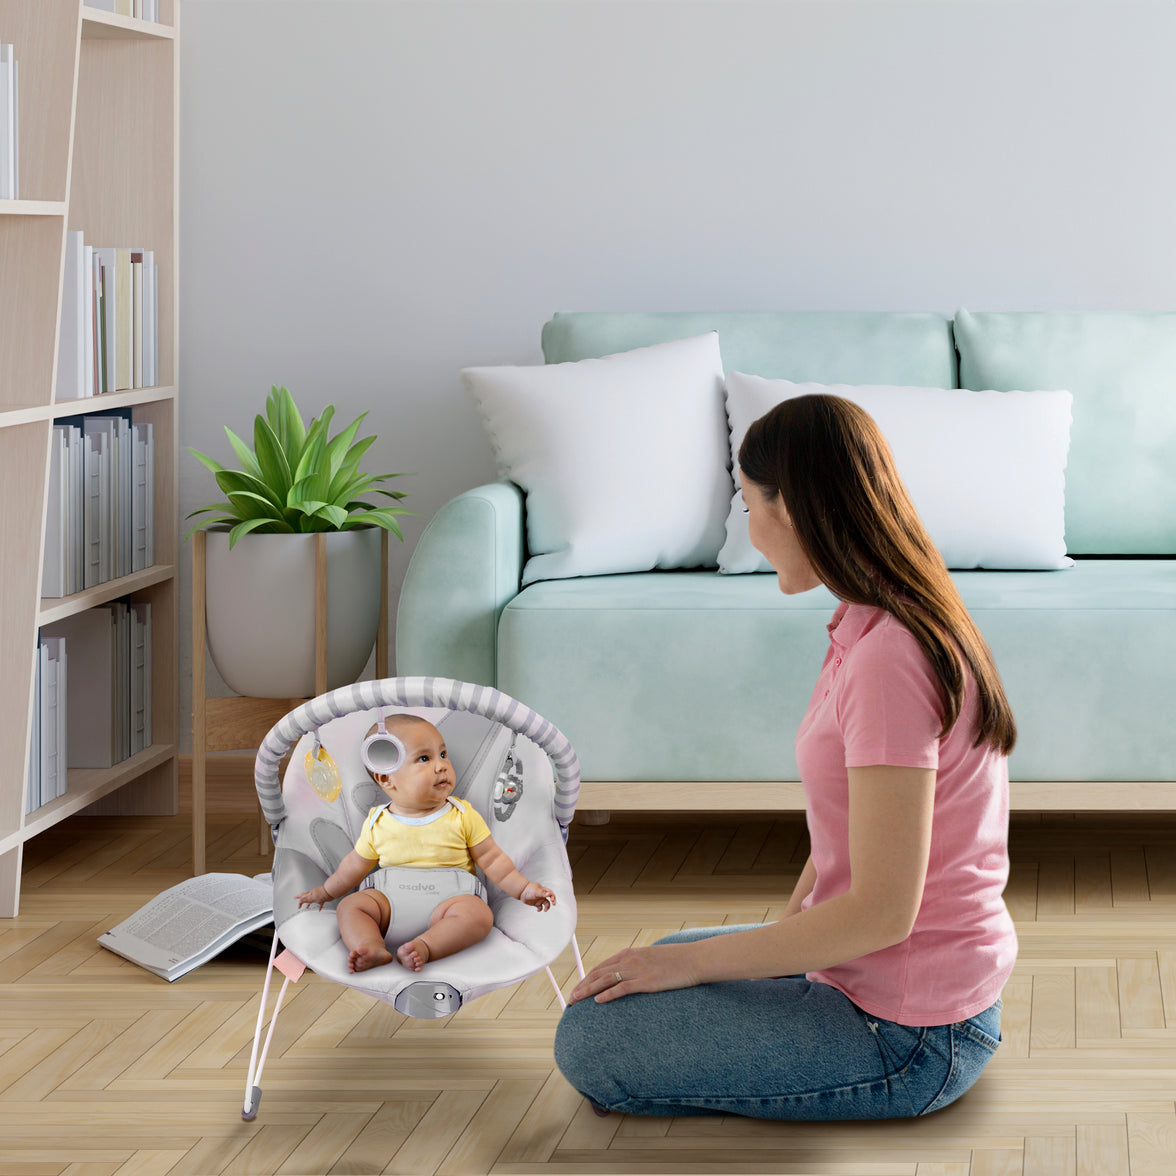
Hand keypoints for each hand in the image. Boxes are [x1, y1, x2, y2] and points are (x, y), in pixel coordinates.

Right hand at [295, 885, 331, 909]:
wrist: (330, 892)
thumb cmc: (322, 893)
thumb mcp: (311, 897)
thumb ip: (305, 899)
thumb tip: (299, 901)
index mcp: (310, 893)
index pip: (302, 895)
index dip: (298, 897)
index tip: (294, 899)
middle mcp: (313, 894)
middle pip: (306, 897)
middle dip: (302, 900)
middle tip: (299, 902)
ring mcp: (318, 896)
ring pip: (312, 900)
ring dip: (309, 904)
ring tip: (307, 907)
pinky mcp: (323, 898)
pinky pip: (320, 903)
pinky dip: (319, 906)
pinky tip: (319, 910)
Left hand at [519, 881, 555, 911]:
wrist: (521, 892)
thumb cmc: (529, 890)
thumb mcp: (536, 891)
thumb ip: (543, 893)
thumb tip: (549, 894)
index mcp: (543, 891)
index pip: (551, 893)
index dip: (553, 896)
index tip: (552, 900)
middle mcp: (542, 895)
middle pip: (550, 898)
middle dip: (553, 901)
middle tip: (554, 904)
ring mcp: (539, 899)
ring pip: (546, 904)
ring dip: (547, 907)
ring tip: (545, 910)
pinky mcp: (536, 903)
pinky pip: (540, 907)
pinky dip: (540, 909)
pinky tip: (538, 910)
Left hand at [569, 943, 698, 1004]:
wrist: (694, 959)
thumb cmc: (676, 961)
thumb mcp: (652, 958)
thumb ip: (638, 965)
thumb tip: (629, 976)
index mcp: (630, 953)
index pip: (601, 966)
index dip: (586, 978)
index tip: (577, 989)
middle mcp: (630, 960)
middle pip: (598, 973)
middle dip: (582, 986)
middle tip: (571, 999)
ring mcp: (637, 970)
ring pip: (605, 980)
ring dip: (588, 990)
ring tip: (576, 1000)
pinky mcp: (646, 981)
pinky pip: (622, 988)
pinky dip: (608, 994)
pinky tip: (598, 1002)